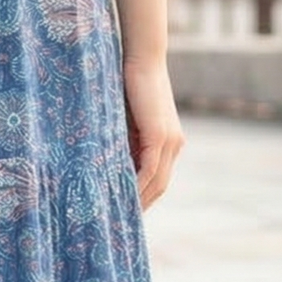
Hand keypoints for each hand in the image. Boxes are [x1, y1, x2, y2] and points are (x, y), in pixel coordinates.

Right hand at [121, 54, 184, 209]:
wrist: (143, 57)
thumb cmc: (130, 82)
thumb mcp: (126, 119)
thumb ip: (124, 139)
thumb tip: (107, 161)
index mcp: (169, 142)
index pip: (158, 178)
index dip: (143, 197)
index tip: (124, 211)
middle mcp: (174, 145)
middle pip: (159, 186)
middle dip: (141, 206)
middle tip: (120, 223)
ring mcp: (170, 141)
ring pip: (156, 183)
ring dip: (139, 201)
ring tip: (118, 216)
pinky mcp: (160, 136)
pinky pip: (150, 170)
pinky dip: (137, 186)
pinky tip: (122, 197)